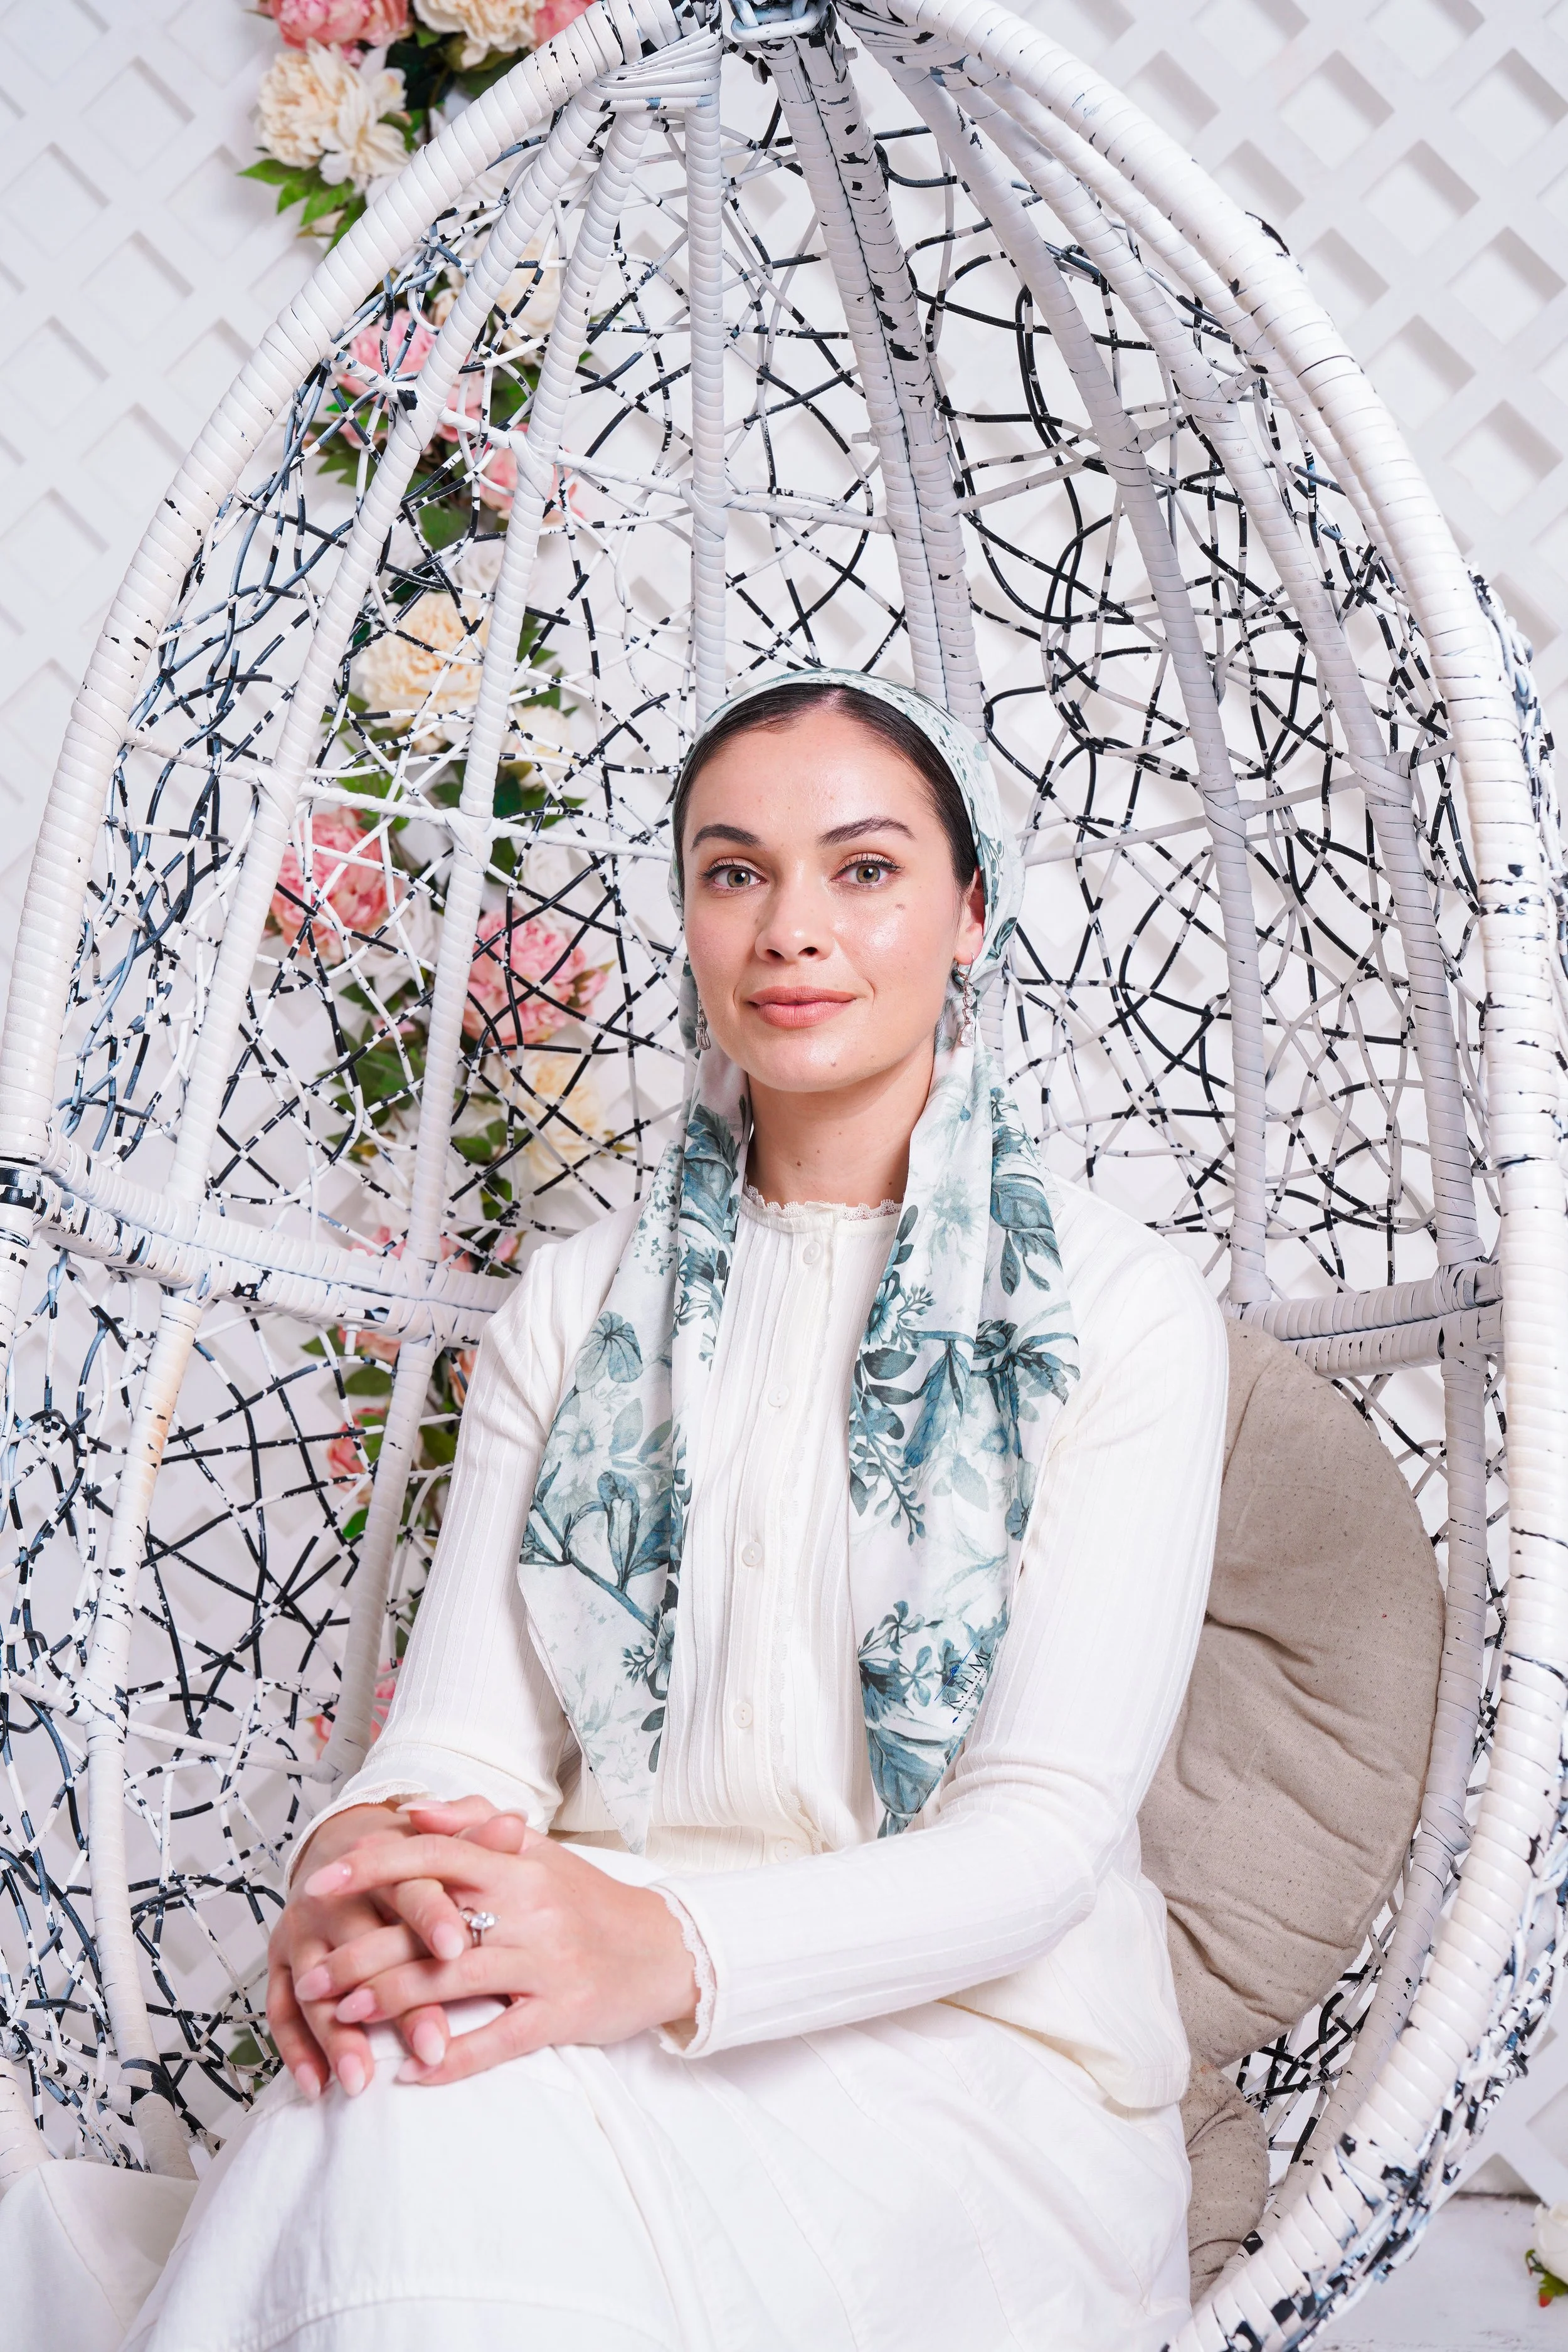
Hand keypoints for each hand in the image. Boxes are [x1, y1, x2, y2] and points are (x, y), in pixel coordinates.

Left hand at [293, 1801, 699, 2085]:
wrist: (665, 1949)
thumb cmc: (589, 1901)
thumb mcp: (539, 1852)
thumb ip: (477, 1824)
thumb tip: (414, 1812)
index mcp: (518, 1864)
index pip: (435, 1854)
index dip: (372, 1867)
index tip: (319, 1885)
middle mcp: (529, 1909)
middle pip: (430, 1927)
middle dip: (360, 1952)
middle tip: (311, 1976)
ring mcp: (546, 1963)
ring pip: (454, 1982)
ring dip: (391, 2001)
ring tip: (342, 2016)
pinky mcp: (562, 2014)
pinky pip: (498, 2040)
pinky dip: (451, 2060)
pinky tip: (410, 2074)